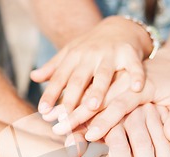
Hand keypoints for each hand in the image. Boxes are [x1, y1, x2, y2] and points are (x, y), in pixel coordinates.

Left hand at [31, 15, 151, 113]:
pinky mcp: (130, 54)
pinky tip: (136, 89)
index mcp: (74, 57)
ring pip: (103, 74)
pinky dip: (137, 76)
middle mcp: (90, 55)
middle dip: (70, 98)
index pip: (59, 79)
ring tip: (92, 106)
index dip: (50, 95)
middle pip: (78, 79)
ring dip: (98, 89)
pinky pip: (134, 67)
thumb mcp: (71, 53)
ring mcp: (110, 54)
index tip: (43, 113)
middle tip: (64, 117)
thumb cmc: (91, 46)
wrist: (119, 27)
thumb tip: (33, 77)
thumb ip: (54, 68)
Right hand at [53, 49, 169, 152]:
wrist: (168, 60)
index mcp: (141, 85)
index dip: (106, 120)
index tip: (91, 135)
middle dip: (76, 113)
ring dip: (65, 102)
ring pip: (83, 87)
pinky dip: (65, 94)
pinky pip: (80, 83)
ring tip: (47, 117)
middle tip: (59, 129)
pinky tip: (50, 107)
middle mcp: (121, 77)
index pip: (121, 103)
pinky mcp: (102, 76)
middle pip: (94, 95)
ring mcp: (109, 73)